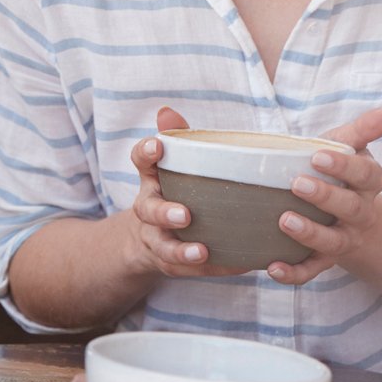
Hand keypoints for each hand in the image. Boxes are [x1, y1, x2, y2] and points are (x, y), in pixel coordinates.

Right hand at [121, 107, 249, 279]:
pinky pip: (193, 270)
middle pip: (149, 211)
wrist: (149, 242)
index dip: (146, 152)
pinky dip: (216, 267)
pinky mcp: (175, 265)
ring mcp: (159, 240)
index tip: (157, 146)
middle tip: (185, 215)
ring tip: (201, 252)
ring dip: (182, 251)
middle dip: (165, 213)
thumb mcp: (174, 165)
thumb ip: (178, 139)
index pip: (141, 161)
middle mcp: (149, 211)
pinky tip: (239, 265)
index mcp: (152, 180)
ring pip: (165, 248)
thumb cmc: (175, 192)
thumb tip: (167, 110)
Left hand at [269, 106, 381, 285]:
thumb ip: (362, 129)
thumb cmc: (338, 170)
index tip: (318, 155)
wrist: (340, 212)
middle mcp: (360, 214)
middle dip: (326, 197)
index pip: (366, 174)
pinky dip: (293, 273)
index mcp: (369, 183)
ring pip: (333, 243)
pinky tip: (273, 267)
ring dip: (311, 234)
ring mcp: (343, 239)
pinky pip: (311, 271)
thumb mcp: (347, 146)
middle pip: (350, 208)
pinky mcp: (322, 260)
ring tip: (284, 220)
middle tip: (297, 183)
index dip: (344, 167)